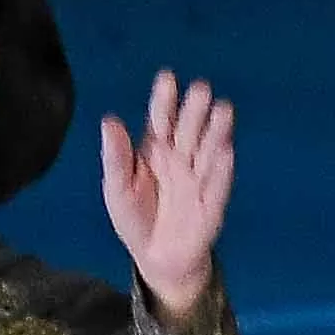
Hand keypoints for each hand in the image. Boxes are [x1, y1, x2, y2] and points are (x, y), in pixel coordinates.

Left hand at [100, 69, 234, 320]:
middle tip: (201, 88)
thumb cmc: (136, 217)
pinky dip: (221, 169)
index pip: (161, 120)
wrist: (156, 257)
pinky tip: (226, 150)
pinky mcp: (211, 204)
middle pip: (189, 130)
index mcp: (155, 150)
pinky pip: (217, 186)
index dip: (164, 100)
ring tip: (223, 109)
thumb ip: (116, 157)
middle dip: (195, 110)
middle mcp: (181, 159)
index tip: (167, 77)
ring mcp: (199, 179)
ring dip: (216, 131)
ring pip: (209, 151)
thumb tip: (109, 120)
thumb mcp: (117, 188)